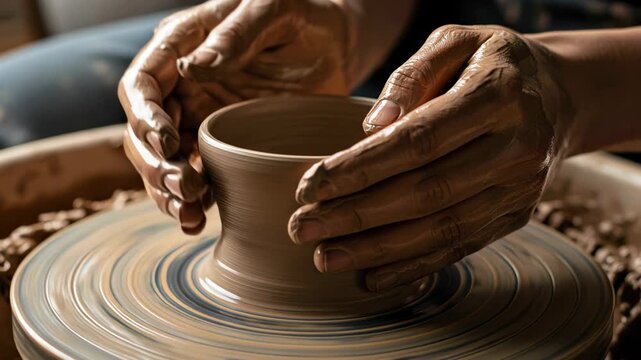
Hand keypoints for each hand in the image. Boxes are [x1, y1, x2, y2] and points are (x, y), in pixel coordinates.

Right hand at [119, 0, 350, 232]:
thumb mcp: (274, 11)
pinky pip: (195, 174)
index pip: (141, 84)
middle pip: (143, 131)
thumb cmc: (303, 21)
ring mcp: (199, 118)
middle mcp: (182, 86)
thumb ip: (235, 34)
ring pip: (163, 161)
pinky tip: (197, 219)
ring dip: (168, 190)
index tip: (167, 144)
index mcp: (182, 46)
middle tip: (187, 187)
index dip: (145, 117)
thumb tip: (190, 68)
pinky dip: (191, 200)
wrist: (334, 49)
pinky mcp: (222, 145)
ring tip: (189, 214)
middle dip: (156, 164)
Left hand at [288, 25, 574, 290]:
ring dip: (379, 250)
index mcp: (498, 93)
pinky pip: (461, 246)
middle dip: (357, 216)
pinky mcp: (516, 215)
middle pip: (426, 191)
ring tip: (326, 258)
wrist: (559, 95)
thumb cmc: (489, 62)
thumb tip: (370, 127)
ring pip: (442, 228)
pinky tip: (372, 277)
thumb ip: (411, 77)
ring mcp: (520, 187)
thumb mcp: (454, 42)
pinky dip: (415, 266)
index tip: (309, 186)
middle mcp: (517, 145)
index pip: (418, 140)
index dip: (360, 167)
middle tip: (301, 229)